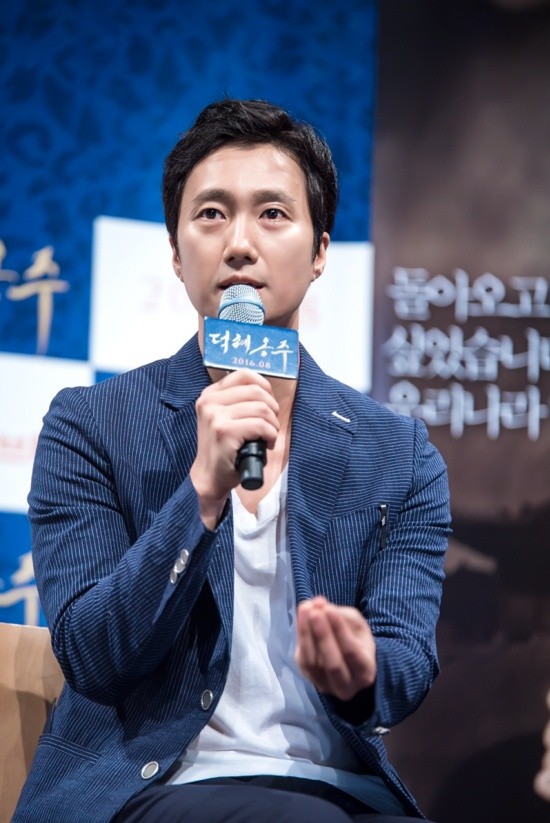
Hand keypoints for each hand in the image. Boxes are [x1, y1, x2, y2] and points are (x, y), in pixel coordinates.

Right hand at [190, 369, 279, 526]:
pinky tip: (267, 444)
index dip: (264, 387)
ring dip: (273, 425)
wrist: (209, 477)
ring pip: (262, 409)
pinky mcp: (224, 431)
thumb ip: (238, 401)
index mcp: (210, 394)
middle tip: (270, 426)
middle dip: (272, 409)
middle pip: (257, 392)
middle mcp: (209, 402)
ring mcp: (215, 416)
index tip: (268, 403)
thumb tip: (266, 391)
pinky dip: (271, 435)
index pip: (244, 375)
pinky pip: (261, 425)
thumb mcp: (224, 417)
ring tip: (268, 436)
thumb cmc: (223, 448)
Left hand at [295, 596, 376, 700]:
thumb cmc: (357, 639)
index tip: (330, 609)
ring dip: (306, 634)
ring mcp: (326, 686)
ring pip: (313, 663)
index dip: (340, 630)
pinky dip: (301, 638)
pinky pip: (303, 661)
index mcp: (365, 672)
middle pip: (333, 664)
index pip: (352, 653)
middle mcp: (347, 686)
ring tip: (305, 609)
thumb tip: (318, 603)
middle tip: (315, 611)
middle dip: (322, 635)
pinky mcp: (310, 679)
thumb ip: (340, 614)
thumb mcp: (357, 624)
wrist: (349, 662)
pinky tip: (301, 618)